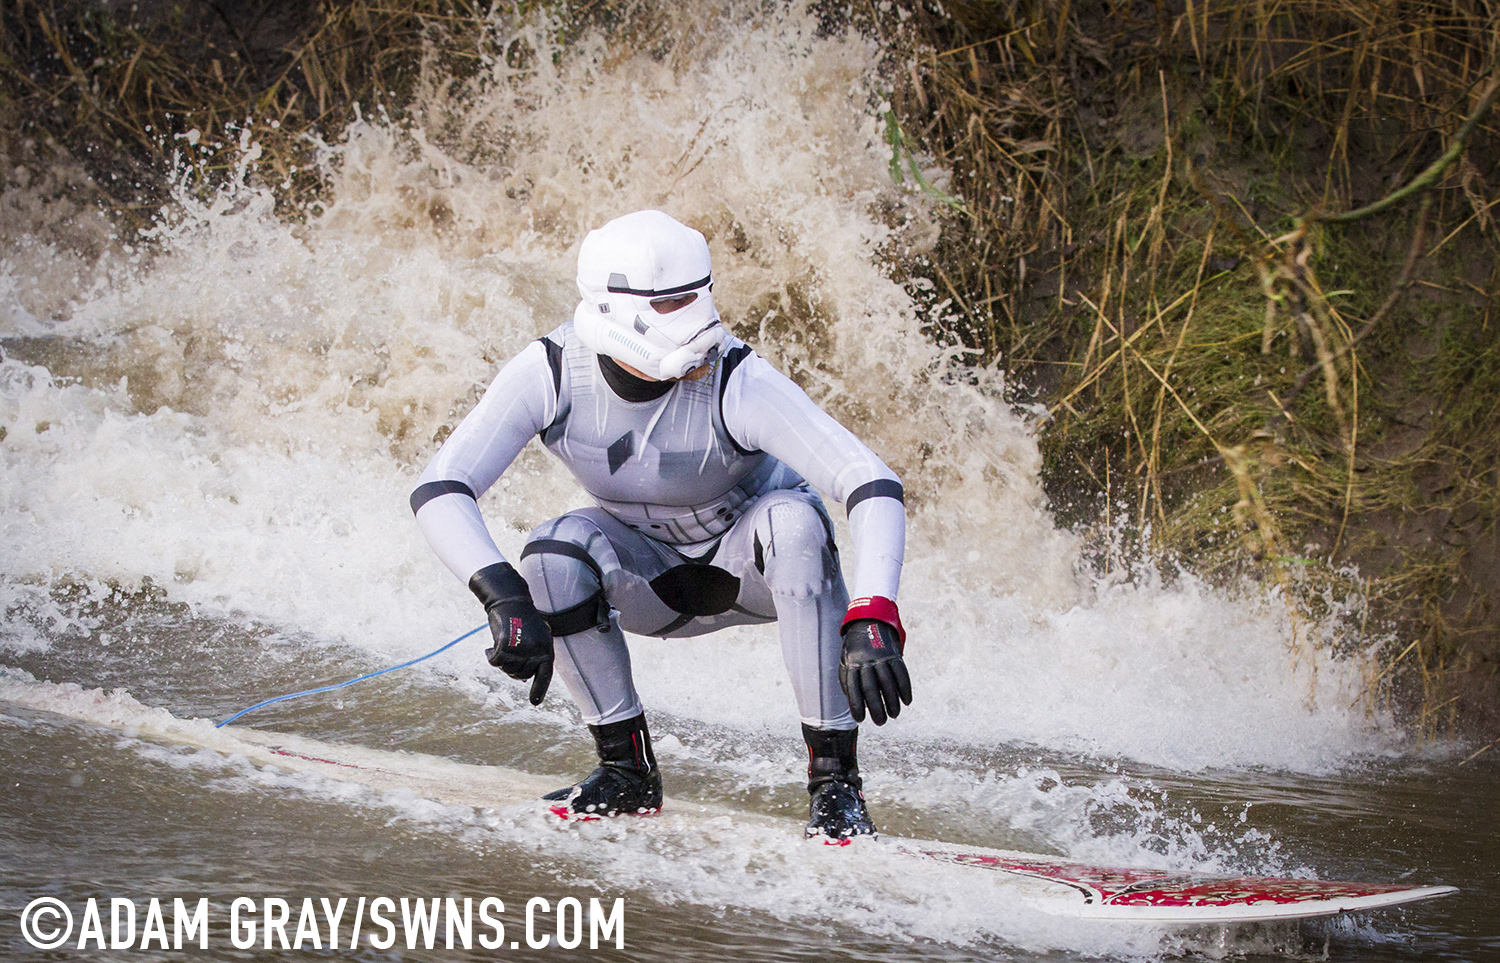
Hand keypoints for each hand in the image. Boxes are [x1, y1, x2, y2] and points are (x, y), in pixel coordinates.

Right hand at [469, 562, 553, 704]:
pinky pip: (496, 662)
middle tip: (507, 655)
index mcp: (547, 648)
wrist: (510, 600)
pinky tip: (489, 647)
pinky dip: (490, 656)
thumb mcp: (536, 636)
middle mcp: (537, 650)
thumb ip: (535, 654)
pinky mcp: (506, 645)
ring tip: (501, 646)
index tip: (535, 703)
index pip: (545, 674)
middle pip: (522, 675)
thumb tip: (525, 677)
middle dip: (512, 669)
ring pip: (508, 669)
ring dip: (502, 661)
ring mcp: (522, 649)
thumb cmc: (522, 618)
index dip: (539, 689)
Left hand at [838, 597, 911, 725]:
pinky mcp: (894, 654)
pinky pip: (901, 673)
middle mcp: (866, 661)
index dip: (857, 705)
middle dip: (877, 707)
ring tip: (894, 715)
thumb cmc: (855, 647)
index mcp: (852, 663)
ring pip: (888, 682)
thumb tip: (853, 702)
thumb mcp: (845, 660)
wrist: (868, 620)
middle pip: (871, 688)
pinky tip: (907, 701)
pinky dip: (905, 688)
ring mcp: (881, 657)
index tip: (861, 719)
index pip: (853, 688)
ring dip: (892, 701)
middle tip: (880, 722)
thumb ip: (847, 679)